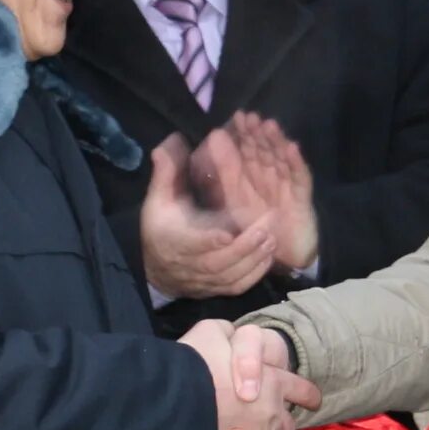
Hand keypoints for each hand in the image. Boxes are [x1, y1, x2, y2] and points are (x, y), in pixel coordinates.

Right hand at [141, 135, 276, 299]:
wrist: (156, 269)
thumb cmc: (160, 228)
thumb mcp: (159, 198)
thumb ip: (168, 171)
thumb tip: (174, 140)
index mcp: (174, 241)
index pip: (192, 244)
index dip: (209, 241)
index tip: (226, 233)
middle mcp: (190, 265)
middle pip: (219, 262)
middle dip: (244, 247)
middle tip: (266, 228)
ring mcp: (205, 281)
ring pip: (232, 276)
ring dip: (254, 258)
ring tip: (272, 238)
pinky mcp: (216, 290)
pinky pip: (238, 286)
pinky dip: (255, 273)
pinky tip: (269, 256)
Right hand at [178, 321, 319, 429]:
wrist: (169, 395)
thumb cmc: (194, 360)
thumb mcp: (214, 330)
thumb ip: (233, 336)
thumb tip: (234, 340)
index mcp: (273, 382)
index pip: (303, 391)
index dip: (308, 395)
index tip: (311, 399)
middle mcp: (269, 414)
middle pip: (288, 426)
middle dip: (281, 422)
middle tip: (267, 416)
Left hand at [195, 114, 318, 275]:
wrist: (282, 255)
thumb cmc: (254, 227)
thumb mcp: (231, 201)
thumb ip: (220, 174)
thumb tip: (208, 142)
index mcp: (252, 175)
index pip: (247, 150)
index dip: (243, 134)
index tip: (237, 116)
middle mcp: (270, 175)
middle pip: (264, 150)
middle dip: (258, 134)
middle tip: (250, 117)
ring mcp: (287, 184)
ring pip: (281, 158)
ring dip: (276, 142)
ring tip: (269, 126)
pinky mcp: (301, 196)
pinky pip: (299, 177)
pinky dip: (296, 162)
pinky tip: (291, 148)